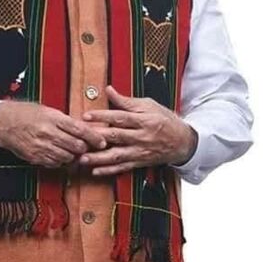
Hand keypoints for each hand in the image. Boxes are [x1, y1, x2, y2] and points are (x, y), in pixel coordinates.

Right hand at [0, 100, 107, 168]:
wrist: (3, 123)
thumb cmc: (26, 113)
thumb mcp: (47, 110)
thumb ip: (65, 120)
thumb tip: (85, 128)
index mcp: (52, 118)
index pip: (80, 129)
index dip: (94, 137)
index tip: (102, 141)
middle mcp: (48, 133)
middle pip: (76, 146)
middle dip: (85, 148)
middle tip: (89, 147)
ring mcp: (41, 147)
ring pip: (68, 157)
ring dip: (73, 155)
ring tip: (73, 150)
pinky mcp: (35, 157)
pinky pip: (55, 163)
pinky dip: (61, 160)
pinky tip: (59, 153)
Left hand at [78, 85, 197, 175]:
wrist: (183, 141)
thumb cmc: (165, 120)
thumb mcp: (148, 105)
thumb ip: (126, 101)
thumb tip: (108, 90)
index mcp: (144, 120)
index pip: (120, 117)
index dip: (102, 116)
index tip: (86, 116)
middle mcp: (141, 137)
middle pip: (116, 137)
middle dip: (96, 139)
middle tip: (79, 139)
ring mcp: (140, 152)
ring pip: (117, 156)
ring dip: (98, 159)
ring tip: (82, 159)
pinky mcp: (139, 162)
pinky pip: (122, 168)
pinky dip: (108, 171)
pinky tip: (95, 171)